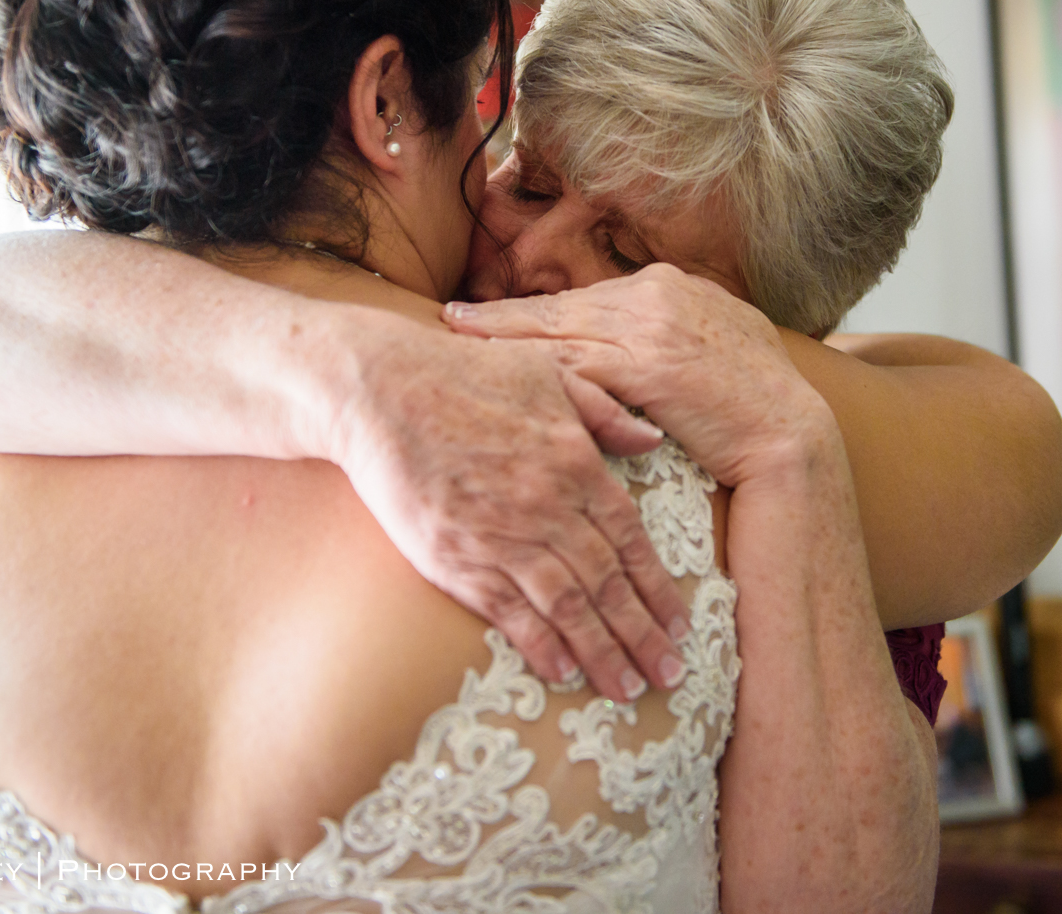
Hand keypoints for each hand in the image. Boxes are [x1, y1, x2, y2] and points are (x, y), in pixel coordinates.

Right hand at [324, 318, 691, 702]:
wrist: (381, 391)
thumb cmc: (463, 374)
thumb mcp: (547, 373)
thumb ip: (603, 412)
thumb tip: (650, 440)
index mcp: (576, 463)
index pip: (630, 539)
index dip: (657, 587)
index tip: (680, 623)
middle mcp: (547, 507)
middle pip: (607, 584)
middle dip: (642, 634)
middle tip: (670, 674)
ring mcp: (501, 537)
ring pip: (566, 607)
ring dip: (601, 652)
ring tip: (627, 688)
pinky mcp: (455, 558)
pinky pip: (508, 612)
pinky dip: (539, 644)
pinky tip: (563, 670)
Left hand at [442, 264, 836, 488]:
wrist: (793, 437)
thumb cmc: (757, 408)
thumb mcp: (717, 349)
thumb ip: (674, 338)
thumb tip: (638, 347)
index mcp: (672, 288)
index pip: (588, 300)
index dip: (540, 312)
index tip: (500, 316)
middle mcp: (658, 294)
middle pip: (562, 307)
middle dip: (504, 316)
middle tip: (452, 319)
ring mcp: (652, 326)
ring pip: (558, 330)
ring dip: (501, 337)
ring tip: (456, 340)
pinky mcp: (648, 364)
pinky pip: (575, 365)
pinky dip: (530, 369)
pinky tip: (495, 374)